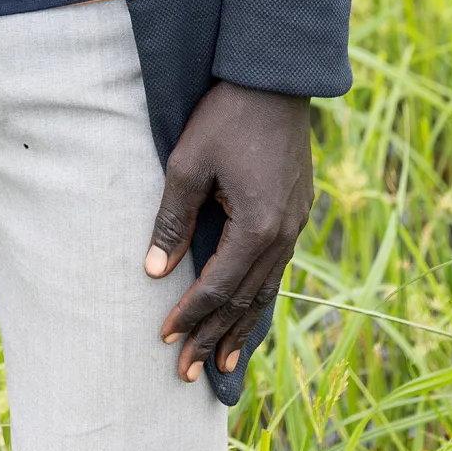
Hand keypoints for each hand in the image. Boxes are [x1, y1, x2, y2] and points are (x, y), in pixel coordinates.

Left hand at [145, 81, 312, 381]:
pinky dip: (258, 295)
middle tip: (188, 372)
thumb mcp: (188, 163)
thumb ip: (172, 219)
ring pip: (266, 289)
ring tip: (221, 361)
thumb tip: (154, 271)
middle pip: (244, 300)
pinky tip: (247, 309)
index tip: (165, 339)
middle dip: (214, 337)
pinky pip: (277, 268)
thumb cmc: (225, 115)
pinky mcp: (297, 210)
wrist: (274, 78)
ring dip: (240, 326)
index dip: (190, 315)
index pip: (217, 286)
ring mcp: (296, 224)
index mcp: (257, 226)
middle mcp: (283, 234)